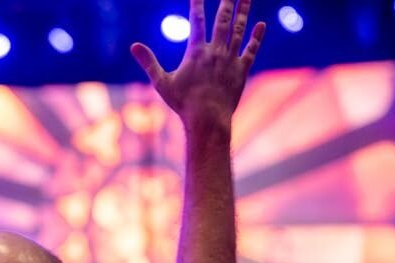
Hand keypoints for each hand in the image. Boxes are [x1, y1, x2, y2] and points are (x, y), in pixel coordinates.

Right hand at [131, 0, 264, 129]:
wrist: (208, 119)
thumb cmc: (182, 103)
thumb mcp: (161, 82)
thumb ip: (148, 62)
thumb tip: (133, 46)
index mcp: (196, 52)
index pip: (197, 20)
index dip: (197, 3)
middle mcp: (215, 51)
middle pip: (222, 19)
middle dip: (227, 1)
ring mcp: (231, 60)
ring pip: (239, 30)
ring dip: (244, 11)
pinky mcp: (241, 71)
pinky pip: (251, 50)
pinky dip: (256, 37)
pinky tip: (261, 24)